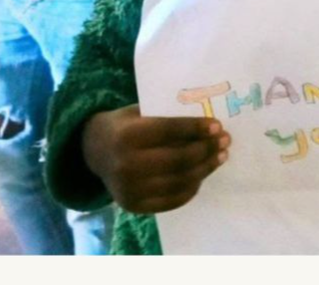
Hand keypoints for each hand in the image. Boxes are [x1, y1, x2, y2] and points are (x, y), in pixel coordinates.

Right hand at [81, 104, 229, 213]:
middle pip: (178, 160)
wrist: (94, 151)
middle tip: (225, 141)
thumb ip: (166, 117)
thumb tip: (207, 123)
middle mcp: (127, 165)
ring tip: (220, 157)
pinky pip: (172, 200)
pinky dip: (191, 188)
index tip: (217, 125)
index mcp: (127, 135)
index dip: (196, 128)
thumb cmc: (124, 125)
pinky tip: (202, 175)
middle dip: (206, 149)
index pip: (169, 131)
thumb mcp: (138, 112)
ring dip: (205, 169)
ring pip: (179, 181)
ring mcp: (130, 190)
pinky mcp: (134, 206)